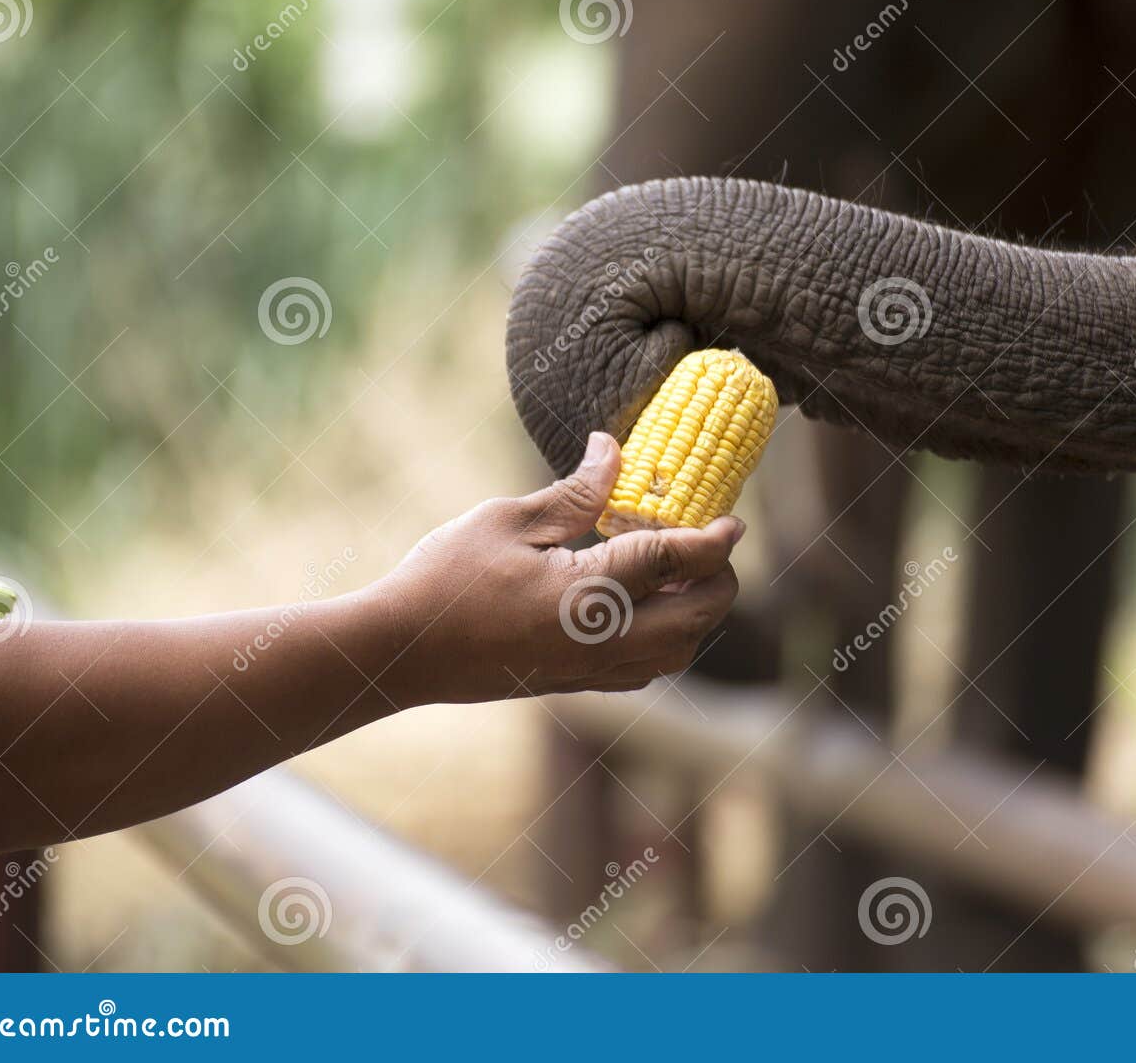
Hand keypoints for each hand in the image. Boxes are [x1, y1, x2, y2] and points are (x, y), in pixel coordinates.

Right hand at [371, 432, 743, 703]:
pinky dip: (666, 641)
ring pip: (677, 652)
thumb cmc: (445, 576)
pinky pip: (645, 670)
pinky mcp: (576, 684)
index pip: (674, 562)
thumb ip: (575, 492)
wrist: (402, 650)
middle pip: (696, 618)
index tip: (734, 520)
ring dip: (695, 615)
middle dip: (719, 580)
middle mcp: (601, 641)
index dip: (713, 540)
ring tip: (679, 573)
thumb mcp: (509, 519)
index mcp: (588, 594)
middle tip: (711, 544)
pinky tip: (646, 608)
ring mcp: (590, 670)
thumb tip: (615, 451)